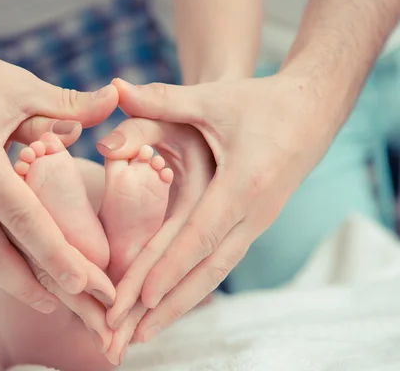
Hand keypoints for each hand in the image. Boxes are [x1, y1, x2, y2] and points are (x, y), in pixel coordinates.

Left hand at [104, 76, 338, 343]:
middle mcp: (252, 213)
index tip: (140, 299)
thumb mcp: (212, 99)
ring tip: (145, 334)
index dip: (169, 268)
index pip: (199, 235)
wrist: (310, 111)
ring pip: (213, 273)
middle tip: (129, 337)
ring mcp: (254, 223)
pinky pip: (220, 263)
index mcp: (243, 185)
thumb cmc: (260, 103)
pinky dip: (194, 286)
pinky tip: (172, 304)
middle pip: (205, 269)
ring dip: (179, 306)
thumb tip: (115, 88)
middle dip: (166, 305)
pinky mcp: (251, 225)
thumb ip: (162, 98)